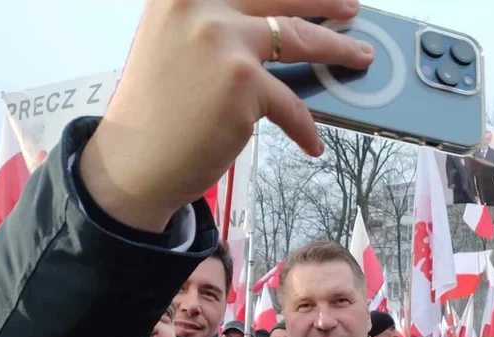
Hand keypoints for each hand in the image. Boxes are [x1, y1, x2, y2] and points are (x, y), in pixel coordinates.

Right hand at [80, 0, 373, 231]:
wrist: (134, 163)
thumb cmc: (158, 113)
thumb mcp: (175, 44)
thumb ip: (216, 24)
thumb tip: (275, 29)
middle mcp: (200, 6)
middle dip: (324, 1)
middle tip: (350, 7)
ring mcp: (223, 42)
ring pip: (300, 39)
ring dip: (337, 50)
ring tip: (359, 58)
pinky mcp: (243, 84)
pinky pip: (291, 104)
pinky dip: (304, 127)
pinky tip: (312, 143)